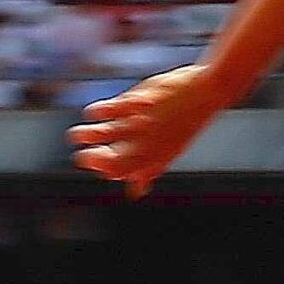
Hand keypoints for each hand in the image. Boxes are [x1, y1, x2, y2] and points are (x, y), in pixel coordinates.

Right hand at [68, 62, 235, 197]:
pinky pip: (103, 110)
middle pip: (106, 160)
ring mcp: (136, 124)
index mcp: (154, 159)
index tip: (102, 166)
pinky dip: (94, 112)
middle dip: (89, 159)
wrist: (207, 92)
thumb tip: (136, 191)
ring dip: (82, 136)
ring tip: (76, 136)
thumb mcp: (169, 151)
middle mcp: (143, 145)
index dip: (106, 171)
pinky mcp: (132, 103)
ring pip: (97, 134)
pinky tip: (95, 113)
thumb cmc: (186, 122)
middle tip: (84, 154)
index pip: (119, 174)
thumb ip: (149, 170)